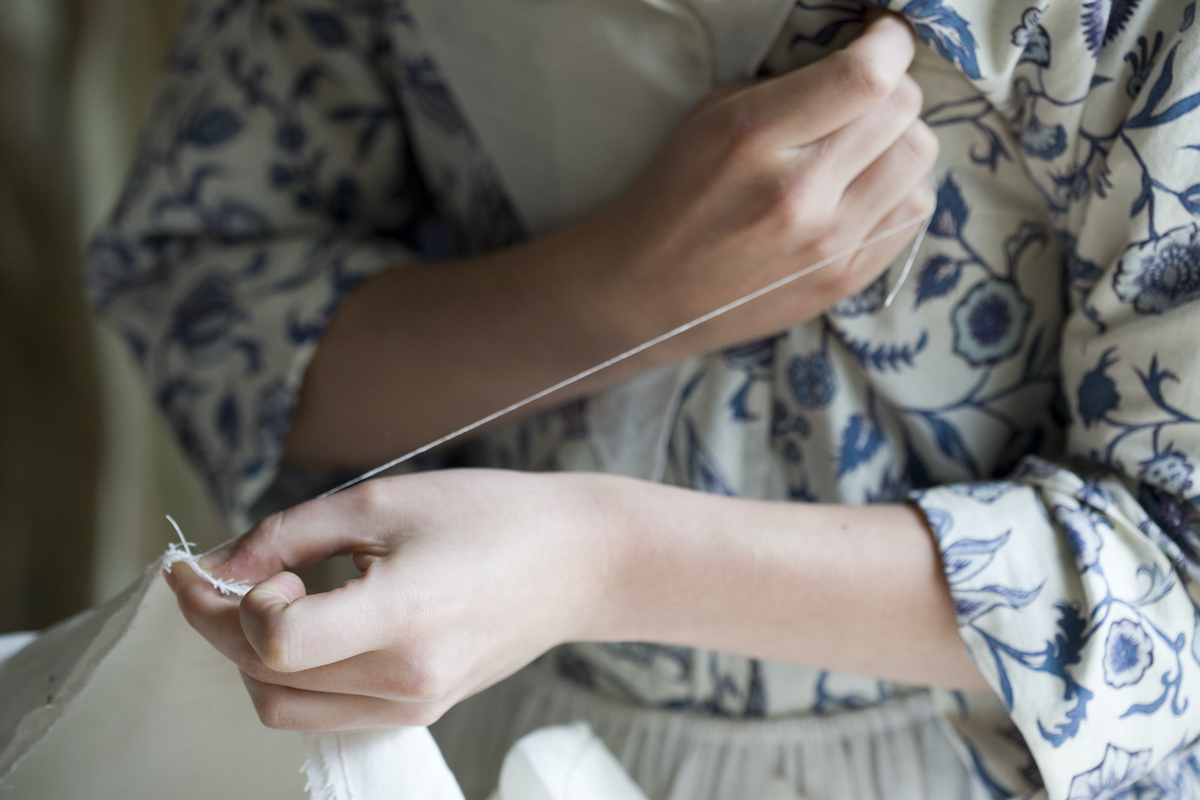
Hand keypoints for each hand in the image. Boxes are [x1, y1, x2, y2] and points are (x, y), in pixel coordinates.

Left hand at [168, 470, 611, 730]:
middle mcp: (406, 678)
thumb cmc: (491, 515)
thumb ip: (289, 534)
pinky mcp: (420, 712)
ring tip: (268, 597)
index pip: (275, 640)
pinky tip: (308, 624)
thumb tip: (216, 564)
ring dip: (252, 655)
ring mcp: (413, 705)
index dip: (225, 602)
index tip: (212, 563)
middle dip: (220, 624)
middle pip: (265, 675)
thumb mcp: (384, 500)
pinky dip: (294, 674)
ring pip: (284, 707)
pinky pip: (325, 711)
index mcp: (403, 615)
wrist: (576, 562)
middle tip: (219, 571)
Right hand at [576, 12, 936, 353]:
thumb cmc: (674, 195)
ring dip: (898, 139)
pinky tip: (863, 189)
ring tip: (863, 146)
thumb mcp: (711, 117)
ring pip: (919, 157)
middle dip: (890, 89)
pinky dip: (898, 188)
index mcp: (756, 139)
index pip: (865, 76)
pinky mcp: (844, 279)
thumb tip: (859, 65)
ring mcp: (828, 244)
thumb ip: (788, 90)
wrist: (644, 291)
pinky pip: (913, 211)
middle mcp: (800, 195)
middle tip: (862, 97)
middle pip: (903, 110)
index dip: (890, 43)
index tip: (884, 37)